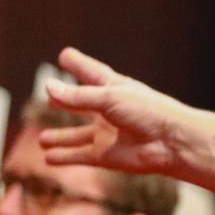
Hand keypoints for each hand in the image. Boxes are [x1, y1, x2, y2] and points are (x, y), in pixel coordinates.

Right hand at [40, 48, 201, 174]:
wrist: (171, 143)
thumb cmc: (147, 112)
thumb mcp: (109, 98)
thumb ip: (77, 96)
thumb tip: (47, 87)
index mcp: (113, 88)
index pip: (91, 72)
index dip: (78, 64)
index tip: (65, 55)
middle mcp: (108, 110)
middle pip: (81, 103)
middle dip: (66, 100)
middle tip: (49, 93)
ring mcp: (106, 134)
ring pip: (77, 135)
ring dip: (61, 137)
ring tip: (43, 139)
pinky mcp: (105, 155)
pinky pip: (80, 156)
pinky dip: (64, 157)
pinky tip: (48, 158)